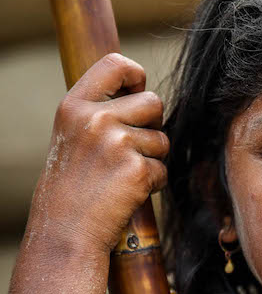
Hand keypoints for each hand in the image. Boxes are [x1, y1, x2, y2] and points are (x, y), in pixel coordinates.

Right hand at [27, 53, 168, 254]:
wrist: (65, 229)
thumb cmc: (73, 184)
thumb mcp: (74, 135)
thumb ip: (101, 111)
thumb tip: (142, 91)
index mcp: (75, 105)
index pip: (116, 64)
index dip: (136, 75)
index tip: (137, 91)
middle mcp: (95, 118)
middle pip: (153, 102)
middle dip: (152, 124)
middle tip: (129, 148)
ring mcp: (117, 143)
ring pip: (162, 139)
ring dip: (152, 158)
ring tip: (120, 175)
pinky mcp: (137, 170)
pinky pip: (163, 169)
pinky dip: (152, 182)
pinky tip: (126, 192)